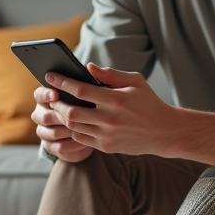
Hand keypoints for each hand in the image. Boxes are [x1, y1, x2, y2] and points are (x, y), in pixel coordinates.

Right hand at [32, 85, 94, 161]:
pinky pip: (59, 147)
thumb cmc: (96, 103)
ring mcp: (46, 132)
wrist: (98, 129)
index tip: (56, 94)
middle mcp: (42, 114)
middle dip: (57, 115)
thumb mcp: (99, 89)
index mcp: (48, 97)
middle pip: (42, 116)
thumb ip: (96, 78)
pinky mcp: (53, 147)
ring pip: (50, 132)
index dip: (46, 94)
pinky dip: (72, 145)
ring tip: (83, 129)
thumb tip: (91, 67)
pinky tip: (86, 142)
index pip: (39, 94)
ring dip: (66, 131)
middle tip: (72, 115)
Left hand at [45, 64, 175, 155]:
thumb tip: (88, 68)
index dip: (63, 82)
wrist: (163, 132)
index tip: (50, 75)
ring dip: (63, 116)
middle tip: (52, 95)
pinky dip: (74, 128)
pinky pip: (80, 138)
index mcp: (116, 99)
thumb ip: (110, 74)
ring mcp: (107, 135)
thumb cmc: (148, 103)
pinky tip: (74, 120)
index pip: (81, 89)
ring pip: (73, 126)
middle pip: (71, 111)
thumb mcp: (135, 82)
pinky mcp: (106, 147)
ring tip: (60, 107)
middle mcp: (110, 119)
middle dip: (57, 102)